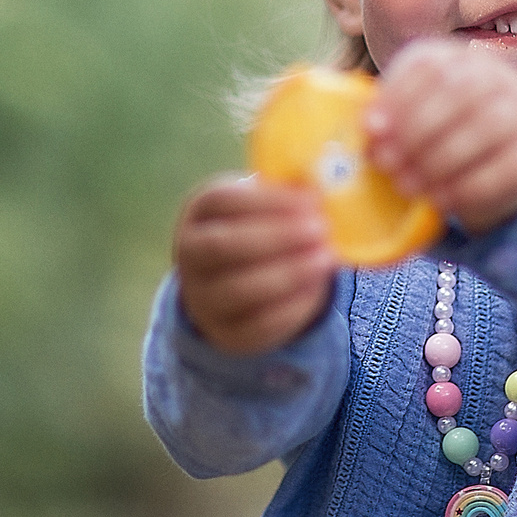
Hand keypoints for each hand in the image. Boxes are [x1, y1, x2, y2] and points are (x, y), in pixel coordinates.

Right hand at [174, 176, 337, 354]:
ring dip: (288, 273)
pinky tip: (318, 287)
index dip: (267, 200)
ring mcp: (202, 298)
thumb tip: (323, 182)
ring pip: (239, 289)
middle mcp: (189, 255)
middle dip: (277, 237)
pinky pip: (259, 325)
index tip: (310, 200)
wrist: (231, 282)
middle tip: (320, 229)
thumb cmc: (256, 228)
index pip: (222, 201)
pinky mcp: (226, 334)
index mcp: (198, 213)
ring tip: (326, 258)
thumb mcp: (262, 203)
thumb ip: (288, 192)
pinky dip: (292, 306)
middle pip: (223, 245)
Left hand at [365, 41, 516, 235]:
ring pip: (486, 127)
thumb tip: (368, 134)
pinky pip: (506, 168)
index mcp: (458, 60)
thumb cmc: (439, 134)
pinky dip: (467, 187)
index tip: (372, 130)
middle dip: (416, 130)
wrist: (496, 161)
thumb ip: (390, 120)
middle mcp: (497, 78)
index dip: (398, 97)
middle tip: (386, 163)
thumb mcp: (412, 116)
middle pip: (460, 92)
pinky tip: (439, 201)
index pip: (430, 66)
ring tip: (406, 185)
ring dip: (439, 160)